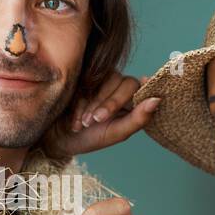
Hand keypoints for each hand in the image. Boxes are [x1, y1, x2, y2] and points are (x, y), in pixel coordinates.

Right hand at [41, 70, 160, 157]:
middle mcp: (120, 88)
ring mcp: (103, 80)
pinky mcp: (86, 76)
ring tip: (84, 123)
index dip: (145, 87)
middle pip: (127, 84)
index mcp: (132, 103)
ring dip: (96, 102)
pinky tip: (75, 118)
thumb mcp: (116, 133)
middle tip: (96, 120)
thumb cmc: (89, 138)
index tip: (144, 84)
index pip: (143, 88)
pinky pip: (90, 80)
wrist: (57, 138)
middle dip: (110, 103)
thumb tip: (157, 100)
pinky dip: (82, 101)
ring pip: (109, 80)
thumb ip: (138, 119)